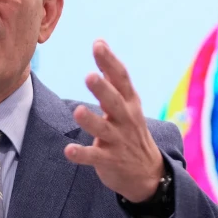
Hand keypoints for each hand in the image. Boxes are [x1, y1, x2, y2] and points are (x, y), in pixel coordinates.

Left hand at [64, 40, 163, 202]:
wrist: (148, 173)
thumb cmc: (131, 130)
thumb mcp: (127, 103)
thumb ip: (112, 77)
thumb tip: (100, 43)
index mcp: (129, 103)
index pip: (121, 79)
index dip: (110, 62)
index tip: (98, 44)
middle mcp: (125, 120)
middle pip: (114, 102)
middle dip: (103, 89)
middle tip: (90, 76)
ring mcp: (118, 141)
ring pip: (103, 130)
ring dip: (91, 120)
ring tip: (78, 110)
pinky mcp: (110, 160)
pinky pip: (94, 157)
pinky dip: (81, 154)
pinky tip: (68, 150)